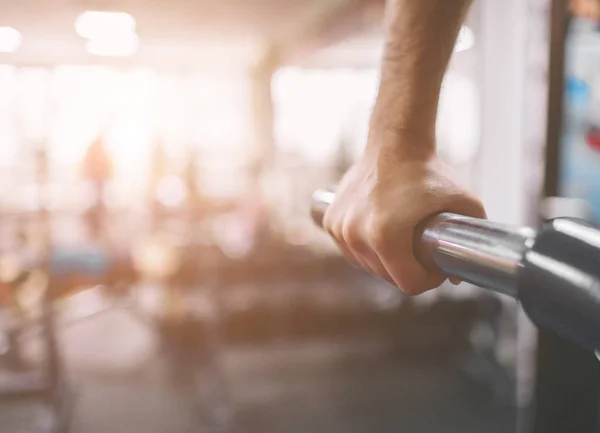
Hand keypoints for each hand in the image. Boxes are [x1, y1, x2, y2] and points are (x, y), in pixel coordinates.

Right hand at [323, 135, 485, 294]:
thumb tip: (454, 276)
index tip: (435, 264)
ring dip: (384, 259)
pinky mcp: (331, 222)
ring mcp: (340, 229)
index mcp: (385, 236)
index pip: (409, 284)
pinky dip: (365, 247)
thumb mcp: (466, 204)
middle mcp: (356, 235)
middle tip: (420, 249)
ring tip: (400, 237)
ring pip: (367, 265)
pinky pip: (352, 250)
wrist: (394, 144)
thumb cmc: (428, 173)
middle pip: (387, 277)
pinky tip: (378, 230)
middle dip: (407, 268)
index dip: (428, 279)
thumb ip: (470, 242)